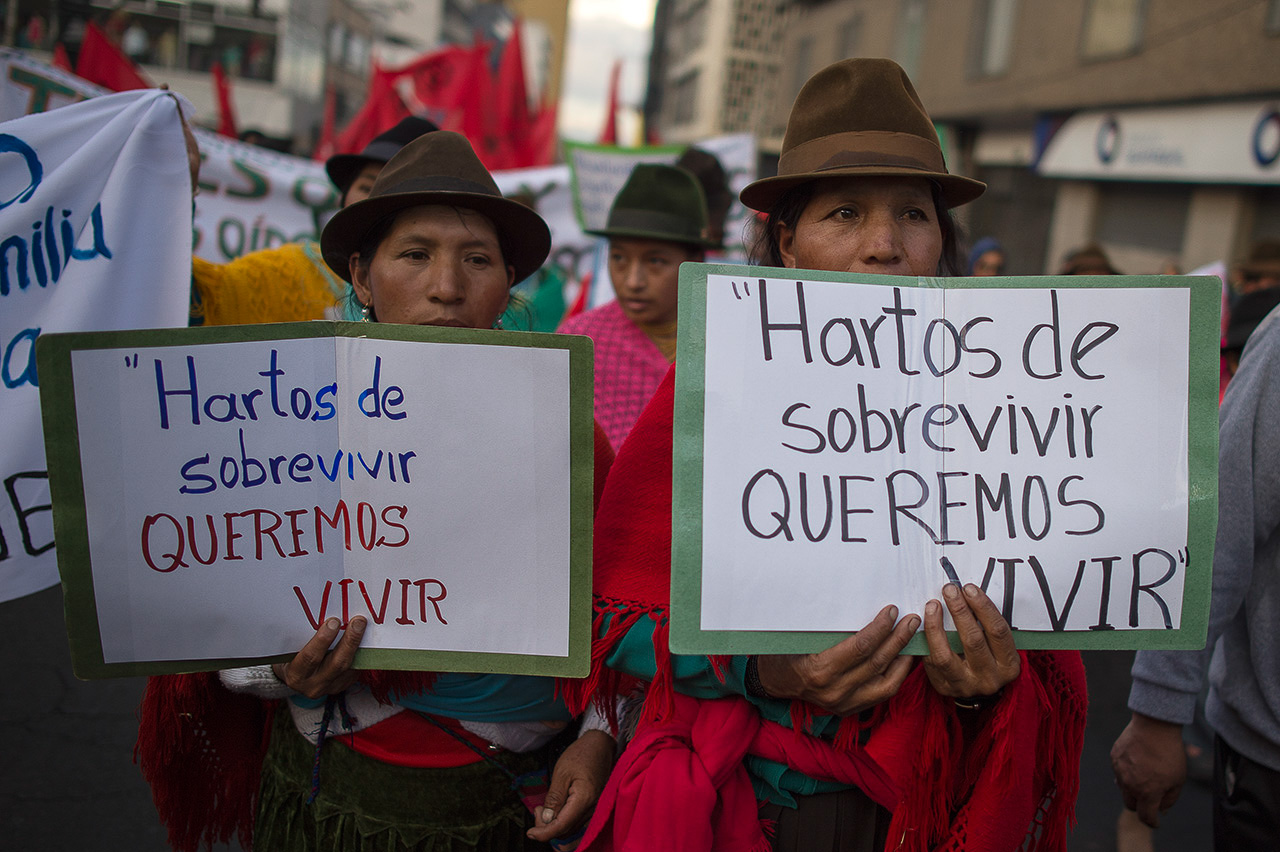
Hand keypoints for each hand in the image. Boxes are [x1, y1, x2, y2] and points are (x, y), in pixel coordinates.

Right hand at [271, 616, 365, 698]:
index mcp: (296, 675)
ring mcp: (330, 688)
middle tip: (357, 622)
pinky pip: (355, 669)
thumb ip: (305, 638)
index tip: (334, 622)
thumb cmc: (292, 656)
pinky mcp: (342, 685)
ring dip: (358, 645)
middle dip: (349, 641)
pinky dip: (360, 653)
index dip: (323, 640)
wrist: (296, 677)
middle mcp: (313, 685)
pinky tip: (364, 638)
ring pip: (349, 667)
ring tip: (363, 626)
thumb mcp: (291, 649)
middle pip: (336, 664)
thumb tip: (329, 617)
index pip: (310, 657)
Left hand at [527, 729, 614, 846]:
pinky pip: (576, 821)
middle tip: (537, 810)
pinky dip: (563, 820)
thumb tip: (545, 820)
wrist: (600, 745)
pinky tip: (555, 809)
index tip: (530, 833)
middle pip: (566, 830)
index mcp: (584, 799)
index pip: (562, 826)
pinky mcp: (593, 807)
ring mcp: (595, 809)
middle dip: (547, 827)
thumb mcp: (562, 773)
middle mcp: (593, 808)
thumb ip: (554, 799)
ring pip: (571, 828)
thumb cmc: (581, 755)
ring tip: (544, 807)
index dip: (544, 833)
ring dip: (554, 824)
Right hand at [756, 604, 919, 715]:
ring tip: (914, 637)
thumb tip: (858, 603)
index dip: (879, 628)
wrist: (775, 682)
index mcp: (820, 670)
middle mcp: (835, 690)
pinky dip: (898, 674)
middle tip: (912, 619)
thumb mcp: (802, 636)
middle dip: (898, 638)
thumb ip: (830, 628)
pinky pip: (883, 693)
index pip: (860, 647)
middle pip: (876, 662)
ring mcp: (845, 703)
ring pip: (886, 681)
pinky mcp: (851, 708)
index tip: (891, 611)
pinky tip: (905, 658)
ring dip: (903, 657)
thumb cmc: (786, 652)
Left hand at [921, 583, 1019, 698]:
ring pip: (945, 655)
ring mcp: (965, 685)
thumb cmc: (987, 657)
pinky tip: (924, 624)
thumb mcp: (996, 644)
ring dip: (936, 626)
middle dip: (959, 611)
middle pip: (972, 640)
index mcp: (1008, 665)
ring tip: (932, 606)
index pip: (998, 631)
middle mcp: (989, 678)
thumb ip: (985, 624)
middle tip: (950, 591)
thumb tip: (966, 594)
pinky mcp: (944, 687)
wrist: (977, 689)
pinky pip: (930, 662)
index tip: (969, 589)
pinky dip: (926, 641)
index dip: (983, 607)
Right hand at [1111, 713, 1186, 827]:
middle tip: (1151, 799)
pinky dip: (1127, 773)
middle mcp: (1129, 784)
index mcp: (1147, 793)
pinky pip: (1119, 772)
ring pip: (1123, 788)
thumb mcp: (1178, 780)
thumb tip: (1162, 810)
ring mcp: (1119, 771)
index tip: (1156, 822)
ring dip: (1133, 788)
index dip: (1152, 822)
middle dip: (1141, 806)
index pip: (1145, 817)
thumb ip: (1169, 799)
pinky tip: (1138, 762)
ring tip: (1146, 775)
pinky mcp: (1114, 758)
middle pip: (1131, 805)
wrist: (1154, 726)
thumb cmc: (1170, 753)